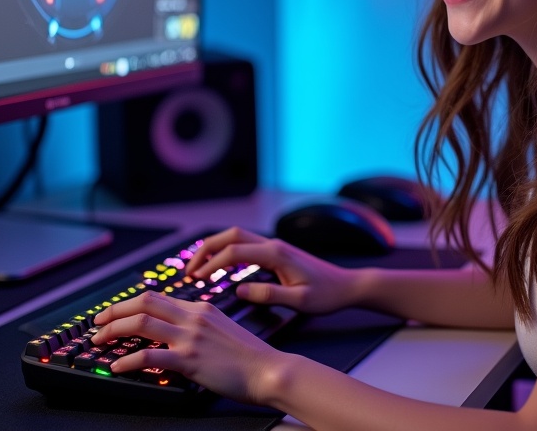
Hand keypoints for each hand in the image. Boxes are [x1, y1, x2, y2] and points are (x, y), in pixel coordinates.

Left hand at [91, 292, 281, 405]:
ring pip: (141, 323)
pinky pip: (149, 356)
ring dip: (113, 331)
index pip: (157, 298)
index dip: (130, 304)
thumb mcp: (222, 329)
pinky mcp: (190, 359)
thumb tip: (174, 332)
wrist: (268, 369)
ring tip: (99, 341)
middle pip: (144, 303)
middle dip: (114, 310)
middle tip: (97, 322)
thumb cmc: (249, 356)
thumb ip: (198, 326)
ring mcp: (190, 337)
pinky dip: (127, 361)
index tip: (115, 313)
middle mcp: (193, 317)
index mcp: (201, 308)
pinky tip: (118, 367)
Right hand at [185, 226, 357, 314]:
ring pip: (237, 237)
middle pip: (231, 235)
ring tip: (198, 268)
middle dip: (206, 250)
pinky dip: (227, 251)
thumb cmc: (327, 295)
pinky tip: (220, 267)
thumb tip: (240, 291)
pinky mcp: (277, 252)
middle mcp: (274, 245)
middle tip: (189, 270)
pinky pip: (245, 245)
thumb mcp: (299, 301)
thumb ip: (269, 294)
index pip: (235, 251)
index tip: (197, 279)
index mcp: (276, 254)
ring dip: (215, 248)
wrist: (347, 286)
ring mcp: (275, 246)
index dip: (212, 264)